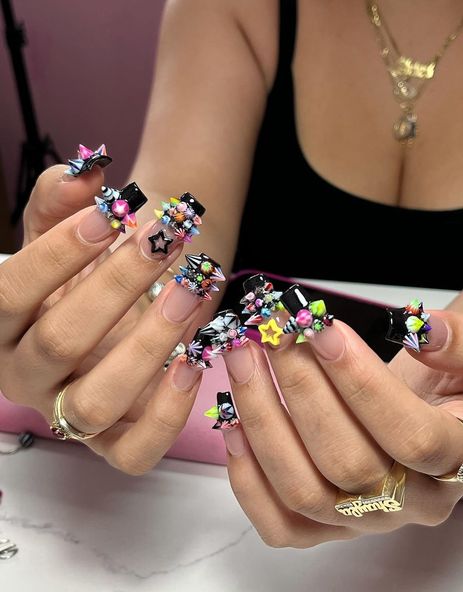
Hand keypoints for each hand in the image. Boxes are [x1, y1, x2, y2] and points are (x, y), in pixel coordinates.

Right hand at [0, 165, 207, 473]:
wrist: (113, 310)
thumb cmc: (83, 269)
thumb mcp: (63, 232)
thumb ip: (61, 199)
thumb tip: (87, 169)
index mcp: (0, 325)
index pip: (9, 294)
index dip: (58, 253)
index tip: (110, 212)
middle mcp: (27, 376)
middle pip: (61, 341)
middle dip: (119, 285)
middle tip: (166, 238)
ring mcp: (70, 414)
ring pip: (97, 400)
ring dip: (149, 345)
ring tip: (190, 291)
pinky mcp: (115, 442)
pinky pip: (135, 452)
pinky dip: (168, 414)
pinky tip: (196, 361)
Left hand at [220, 310, 462, 547]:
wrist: (430, 410)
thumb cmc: (450, 381)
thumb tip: (424, 331)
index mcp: (458, 461)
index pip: (410, 436)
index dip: (362, 383)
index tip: (322, 331)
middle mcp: (410, 503)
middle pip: (347, 463)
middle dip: (300, 389)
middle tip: (272, 334)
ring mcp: (362, 520)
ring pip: (303, 491)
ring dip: (262, 419)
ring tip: (242, 359)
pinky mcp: (323, 527)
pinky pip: (279, 523)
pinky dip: (247, 476)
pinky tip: (231, 419)